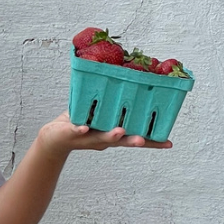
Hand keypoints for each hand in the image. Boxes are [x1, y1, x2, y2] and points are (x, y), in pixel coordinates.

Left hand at [38, 111, 173, 155]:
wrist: (55, 138)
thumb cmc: (81, 123)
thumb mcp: (101, 113)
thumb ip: (115, 102)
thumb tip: (129, 79)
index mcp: (114, 134)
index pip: (135, 138)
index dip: (151, 142)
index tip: (168, 144)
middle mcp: (103, 139)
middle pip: (122, 141)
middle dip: (134, 141)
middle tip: (144, 140)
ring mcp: (88, 137)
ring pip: (102, 137)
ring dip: (111, 135)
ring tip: (120, 131)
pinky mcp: (72, 133)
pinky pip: (77, 131)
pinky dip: (81, 130)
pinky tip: (85, 128)